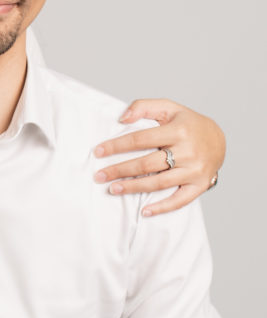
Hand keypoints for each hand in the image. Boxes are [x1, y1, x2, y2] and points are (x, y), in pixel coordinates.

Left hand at [93, 98, 224, 215]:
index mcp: (179, 130)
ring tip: (113, 189)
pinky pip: (179, 200)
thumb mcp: (169, 108)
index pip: (140, 139)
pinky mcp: (199, 185)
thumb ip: (144, 107)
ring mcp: (194, 170)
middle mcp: (188, 151)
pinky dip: (162, 207)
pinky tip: (144, 211)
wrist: (219, 140)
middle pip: (147, 164)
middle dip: (120, 170)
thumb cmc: (188, 124)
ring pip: (159, 183)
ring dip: (134, 187)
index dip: (117, 146)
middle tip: (99, 175)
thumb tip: (122, 118)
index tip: (98, 152)